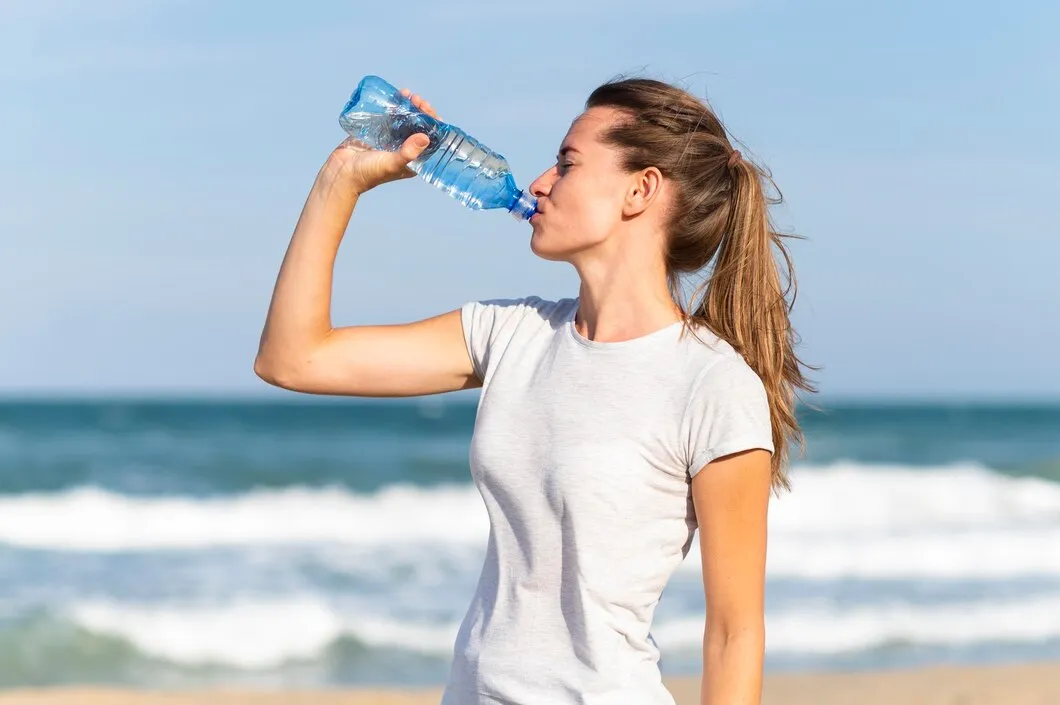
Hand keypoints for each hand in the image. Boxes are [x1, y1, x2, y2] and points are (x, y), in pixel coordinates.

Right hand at [326, 89, 441, 193]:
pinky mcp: (378, 133)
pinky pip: (390, 117)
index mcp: (413, 160)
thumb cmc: (367, 173)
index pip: (431, 140)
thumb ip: (408, 153)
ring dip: (409, 107)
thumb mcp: (391, 164)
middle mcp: (405, 149)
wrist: (341, 172)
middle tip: (417, 100)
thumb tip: (425, 138)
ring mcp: (391, 140)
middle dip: (421, 111)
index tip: (428, 110)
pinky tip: (397, 97)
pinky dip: (395, 107)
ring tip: (408, 95)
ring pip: (406, 120)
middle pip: (420, 127)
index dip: (434, 124)